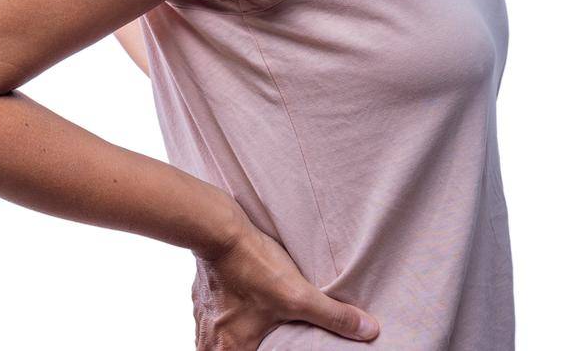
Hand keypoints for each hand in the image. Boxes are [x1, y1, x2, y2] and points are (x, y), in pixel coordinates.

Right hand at [192, 215, 379, 347]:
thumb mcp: (298, 295)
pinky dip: (230, 318)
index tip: (281, 347)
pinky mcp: (202, 299)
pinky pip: (215, 320)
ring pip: (220, 342)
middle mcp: (211, 343)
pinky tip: (244, 305)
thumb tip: (369, 331)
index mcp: (231, 350)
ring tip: (260, 327)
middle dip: (255, 348)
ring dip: (239, 336)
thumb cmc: (254, 265)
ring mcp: (202, 321)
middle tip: (273, 340)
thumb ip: (334, 317)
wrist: (218, 231)